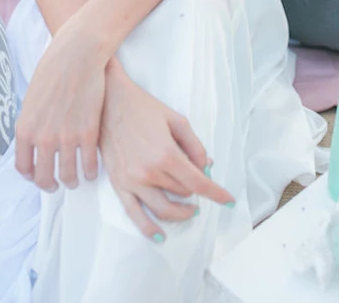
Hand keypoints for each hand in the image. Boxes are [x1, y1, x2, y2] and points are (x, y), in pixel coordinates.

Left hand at [15, 15, 104, 190]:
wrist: (77, 55)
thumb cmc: (53, 70)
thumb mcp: (32, 99)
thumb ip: (32, 122)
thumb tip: (36, 139)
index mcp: (26, 129)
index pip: (24, 167)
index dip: (32, 176)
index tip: (39, 176)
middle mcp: (43, 138)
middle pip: (44, 178)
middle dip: (50, 185)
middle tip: (57, 184)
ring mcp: (66, 138)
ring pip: (67, 175)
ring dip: (71, 181)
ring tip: (76, 179)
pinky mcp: (88, 133)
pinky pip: (88, 164)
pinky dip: (90, 172)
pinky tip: (92, 170)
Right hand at [99, 59, 233, 239]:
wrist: (109, 103)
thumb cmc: (144, 108)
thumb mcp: (176, 119)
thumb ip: (194, 145)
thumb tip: (206, 167)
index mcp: (166, 153)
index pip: (197, 183)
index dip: (216, 194)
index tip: (229, 201)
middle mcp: (150, 172)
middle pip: (182, 193)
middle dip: (196, 191)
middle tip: (200, 184)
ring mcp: (133, 181)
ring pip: (163, 208)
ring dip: (181, 213)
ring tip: (190, 210)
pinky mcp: (119, 185)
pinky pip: (134, 214)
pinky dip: (148, 228)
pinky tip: (160, 236)